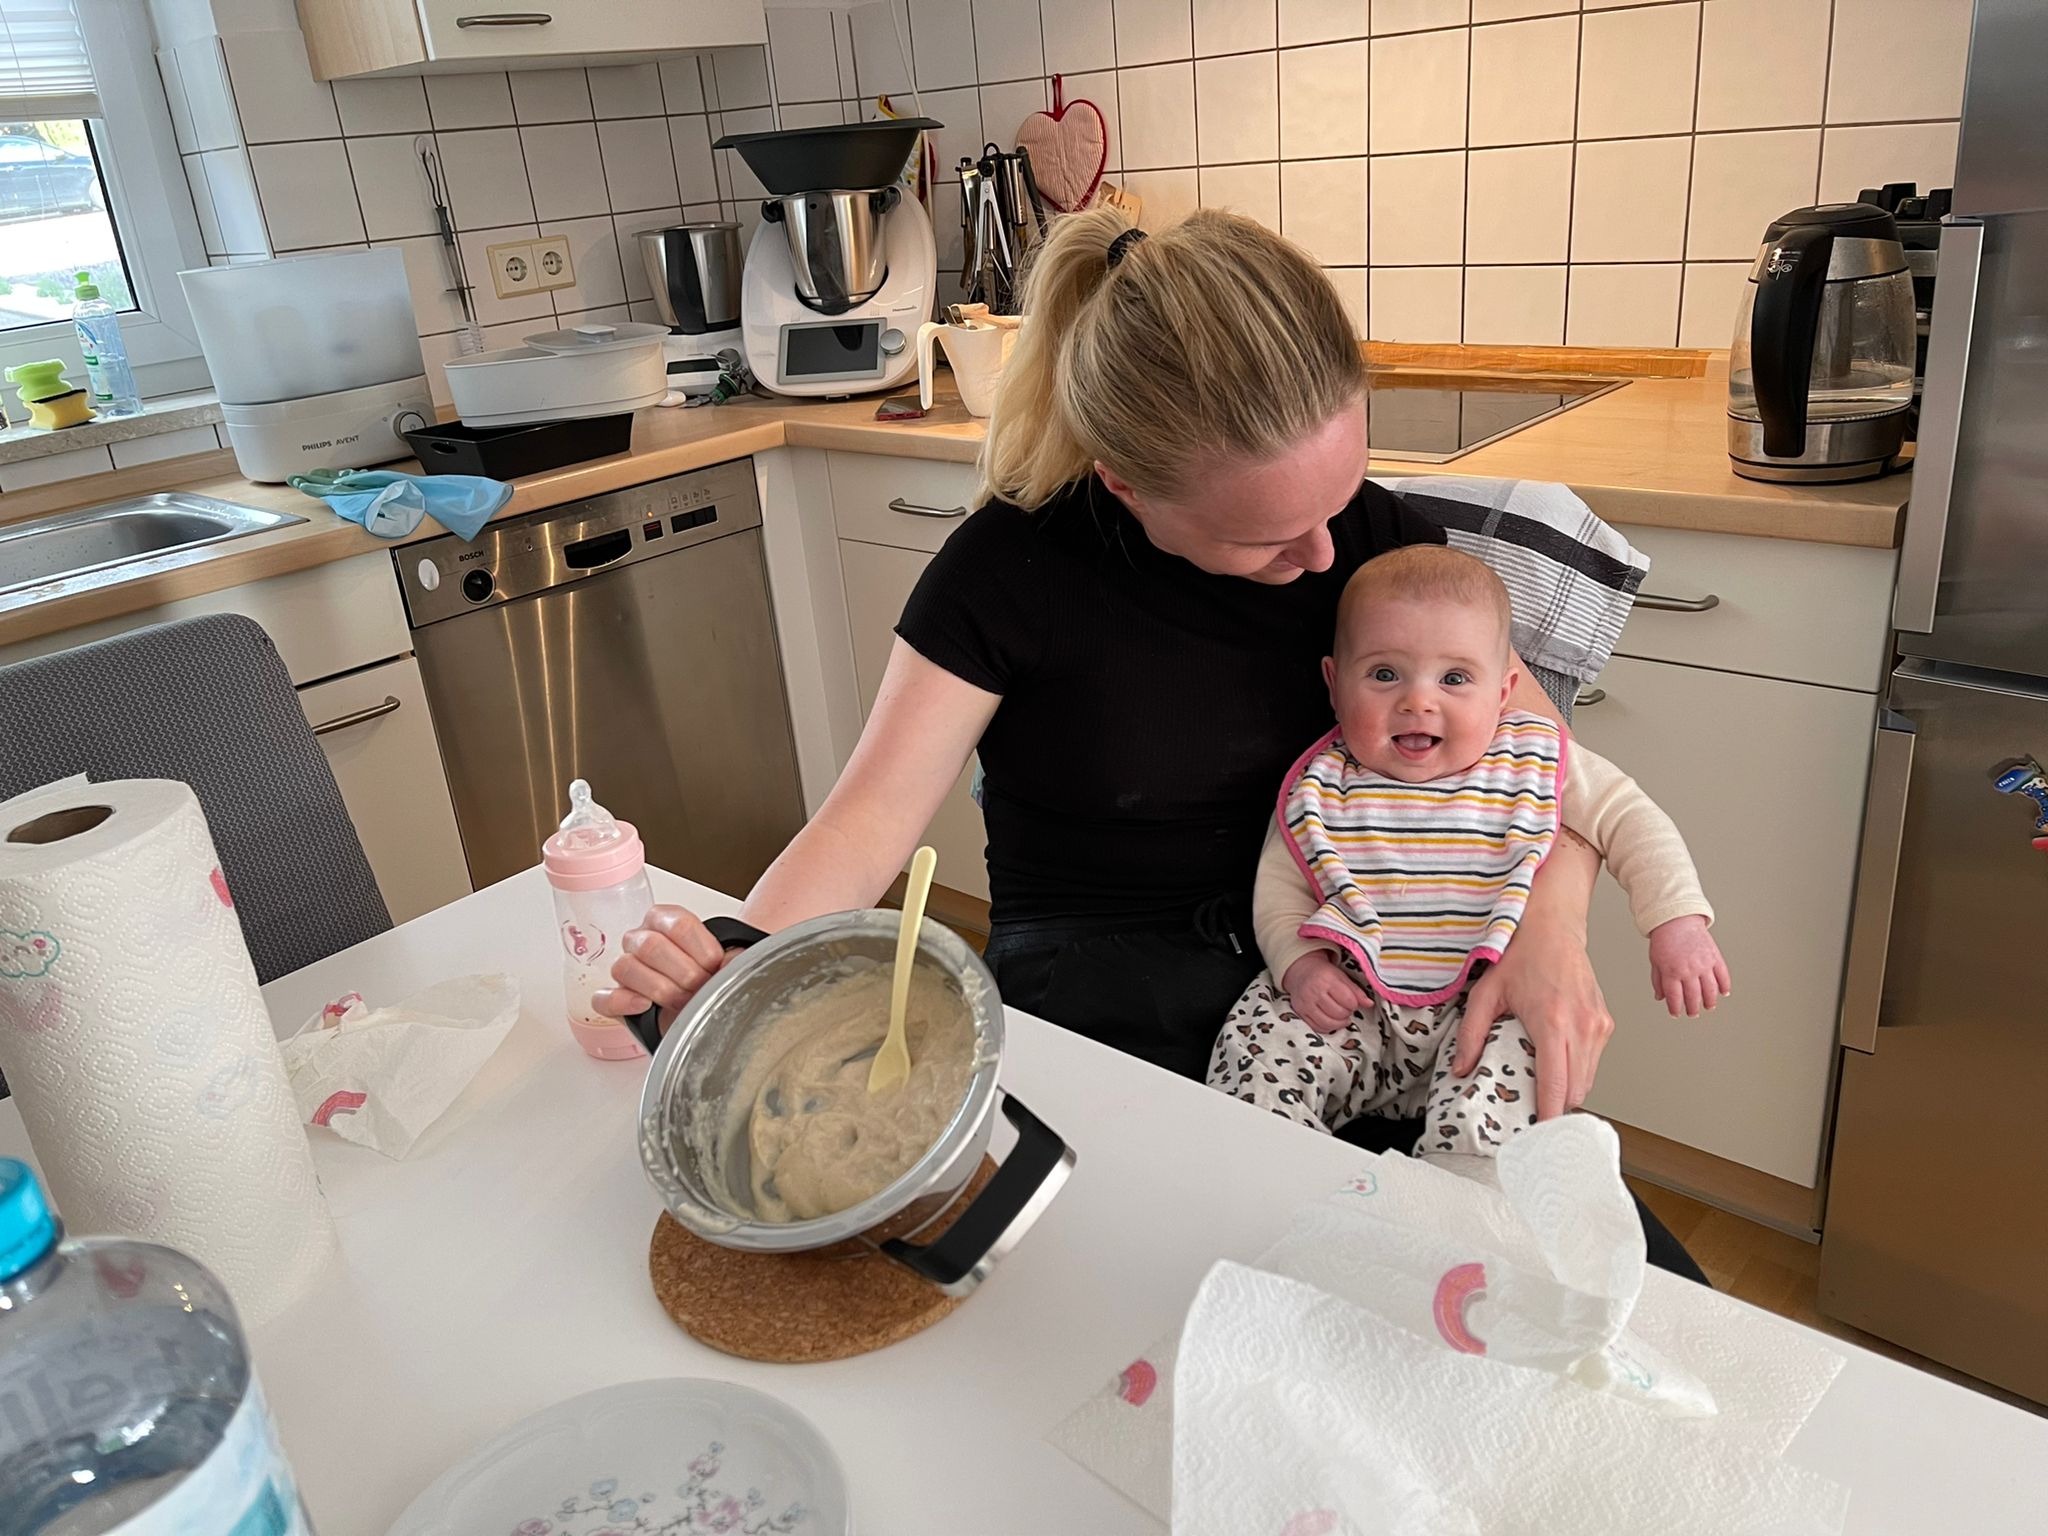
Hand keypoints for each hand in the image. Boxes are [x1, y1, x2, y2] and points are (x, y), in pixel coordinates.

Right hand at [592, 905, 733, 1033]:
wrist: (706, 999)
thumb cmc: (713, 975)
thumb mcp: (729, 958)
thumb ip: (733, 954)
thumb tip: (732, 965)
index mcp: (666, 920)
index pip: (678, 924)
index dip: (702, 950)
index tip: (716, 965)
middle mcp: (641, 940)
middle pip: (650, 945)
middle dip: (684, 973)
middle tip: (701, 987)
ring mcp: (626, 969)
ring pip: (626, 968)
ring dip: (661, 988)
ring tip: (682, 1001)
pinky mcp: (615, 1000)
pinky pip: (603, 998)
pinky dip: (623, 1002)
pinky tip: (644, 1005)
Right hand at [1281, 952, 1370, 1033]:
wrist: (1301, 972)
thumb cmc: (1324, 974)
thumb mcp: (1341, 977)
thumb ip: (1356, 991)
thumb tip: (1369, 1004)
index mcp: (1327, 979)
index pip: (1348, 1000)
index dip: (1354, 1003)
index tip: (1352, 1001)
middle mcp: (1314, 992)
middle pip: (1339, 1013)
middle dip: (1347, 1013)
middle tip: (1346, 1008)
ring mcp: (1306, 1004)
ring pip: (1329, 1023)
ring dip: (1339, 1022)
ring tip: (1341, 1016)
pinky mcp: (1300, 1013)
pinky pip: (1318, 1028)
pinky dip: (1328, 1027)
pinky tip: (1331, 1020)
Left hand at [1453, 834, 1610, 1118]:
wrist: (1553, 926)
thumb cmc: (1522, 955)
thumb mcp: (1487, 993)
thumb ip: (1472, 1034)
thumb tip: (1461, 1069)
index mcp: (1553, 1022)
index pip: (1556, 1085)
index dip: (1548, 1116)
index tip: (1538, 1137)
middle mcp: (1582, 1026)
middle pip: (1576, 1091)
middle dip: (1556, 1110)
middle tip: (1534, 1124)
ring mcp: (1599, 1025)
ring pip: (1588, 1079)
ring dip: (1567, 1092)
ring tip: (1542, 1098)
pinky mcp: (1605, 1022)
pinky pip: (1593, 1062)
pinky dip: (1576, 1072)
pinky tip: (1555, 1068)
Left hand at [1647, 915, 1730, 1017]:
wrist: (1677, 920)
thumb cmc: (1664, 940)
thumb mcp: (1655, 961)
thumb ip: (1658, 981)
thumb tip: (1661, 998)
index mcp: (1671, 972)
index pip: (1675, 998)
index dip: (1675, 1009)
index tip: (1676, 1014)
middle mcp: (1689, 970)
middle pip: (1694, 997)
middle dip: (1693, 1009)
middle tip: (1693, 1013)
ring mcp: (1704, 964)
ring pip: (1710, 990)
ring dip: (1710, 1002)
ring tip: (1708, 1006)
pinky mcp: (1715, 957)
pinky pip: (1723, 976)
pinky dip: (1725, 986)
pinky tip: (1723, 993)